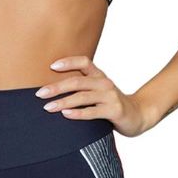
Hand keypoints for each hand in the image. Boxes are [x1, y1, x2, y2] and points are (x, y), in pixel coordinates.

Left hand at [36, 55, 151, 137]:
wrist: (138, 115)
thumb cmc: (111, 103)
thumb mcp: (98, 90)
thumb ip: (82, 86)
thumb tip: (52, 87)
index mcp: (99, 75)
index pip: (84, 62)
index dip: (68, 62)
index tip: (51, 66)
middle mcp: (105, 83)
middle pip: (78, 81)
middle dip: (57, 87)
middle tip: (40, 94)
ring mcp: (110, 97)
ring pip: (82, 97)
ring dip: (63, 101)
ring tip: (48, 107)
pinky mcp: (114, 111)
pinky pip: (92, 112)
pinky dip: (77, 113)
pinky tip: (65, 115)